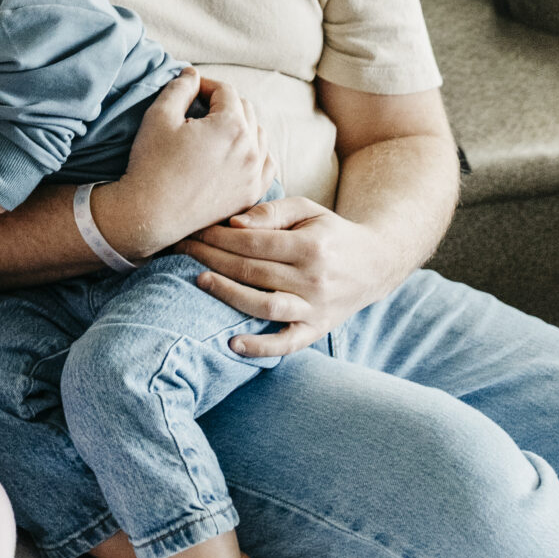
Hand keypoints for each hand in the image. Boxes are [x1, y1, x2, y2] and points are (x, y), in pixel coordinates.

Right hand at [116, 73, 275, 257]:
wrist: (150, 214)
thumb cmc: (151, 164)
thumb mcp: (159, 116)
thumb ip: (180, 87)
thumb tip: (193, 75)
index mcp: (232, 126)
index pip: (226, 91)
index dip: (205, 85)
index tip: (188, 90)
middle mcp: (251, 148)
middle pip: (245, 110)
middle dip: (223, 103)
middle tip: (199, 108)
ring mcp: (255, 174)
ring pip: (259, 134)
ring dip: (241, 125)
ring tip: (215, 130)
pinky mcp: (251, 194)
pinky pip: (266, 164)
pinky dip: (256, 153)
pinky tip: (238, 152)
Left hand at [184, 195, 388, 355]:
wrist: (375, 263)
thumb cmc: (330, 232)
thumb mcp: (307, 210)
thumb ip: (271, 212)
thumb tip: (234, 224)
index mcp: (311, 246)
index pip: (253, 241)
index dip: (218, 236)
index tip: (194, 230)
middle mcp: (314, 279)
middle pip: (252, 271)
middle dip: (212, 258)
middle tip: (183, 250)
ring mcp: (316, 308)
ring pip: (264, 305)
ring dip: (227, 295)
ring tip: (199, 281)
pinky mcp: (317, 330)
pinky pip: (287, 343)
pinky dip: (260, 347)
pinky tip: (232, 345)